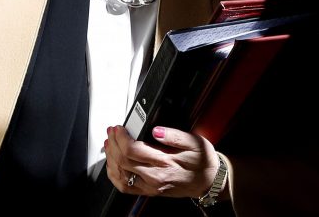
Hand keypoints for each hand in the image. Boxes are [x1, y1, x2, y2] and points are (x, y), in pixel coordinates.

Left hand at [104, 125, 219, 197]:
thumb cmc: (203, 161)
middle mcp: (155, 178)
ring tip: (109, 144)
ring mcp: (151, 187)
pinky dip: (114, 175)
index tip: (119, 128)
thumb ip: (175, 136)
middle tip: (112, 131)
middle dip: (113, 144)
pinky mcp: (149, 191)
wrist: (210, 181)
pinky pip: (125, 187)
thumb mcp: (195, 142)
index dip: (121, 137)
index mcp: (165, 163)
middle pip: (123, 162)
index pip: (133, 151)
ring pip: (121, 175)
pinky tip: (112, 164)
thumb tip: (157, 131)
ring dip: (111, 158)